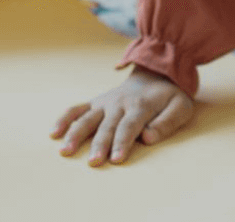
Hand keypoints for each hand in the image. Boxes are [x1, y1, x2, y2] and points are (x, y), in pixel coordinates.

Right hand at [52, 66, 194, 165]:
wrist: (155, 72)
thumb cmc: (169, 96)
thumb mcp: (181, 106)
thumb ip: (167, 122)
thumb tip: (149, 138)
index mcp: (141, 106)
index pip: (130, 126)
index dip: (123, 142)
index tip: (117, 159)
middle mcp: (119, 104)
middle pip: (107, 126)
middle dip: (100, 144)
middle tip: (94, 162)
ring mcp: (104, 103)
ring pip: (87, 118)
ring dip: (75, 134)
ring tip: (65, 151)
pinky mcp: (95, 103)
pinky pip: (77, 109)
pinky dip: (64, 119)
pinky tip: (53, 133)